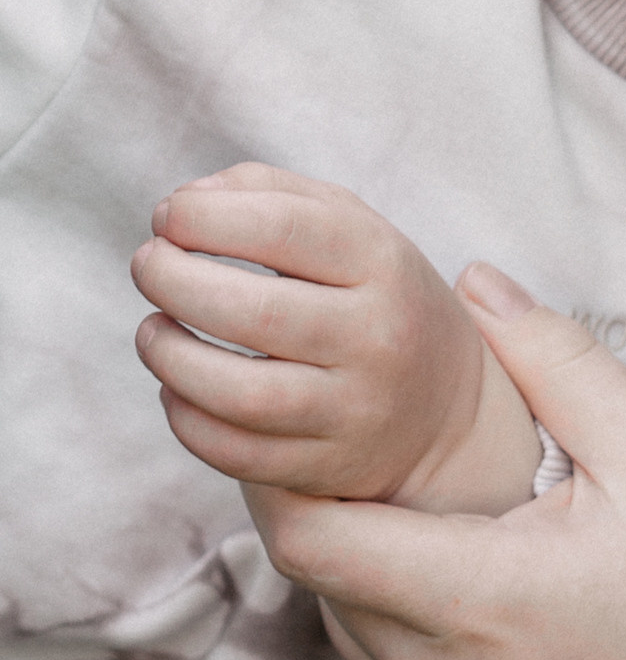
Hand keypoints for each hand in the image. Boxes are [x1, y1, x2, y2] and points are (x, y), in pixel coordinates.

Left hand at [132, 166, 544, 514]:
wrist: (446, 409)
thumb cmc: (375, 298)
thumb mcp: (353, 228)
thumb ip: (271, 194)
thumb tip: (183, 204)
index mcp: (384, 263)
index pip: (284, 227)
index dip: (205, 217)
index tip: (168, 218)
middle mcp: (378, 337)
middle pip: (254, 312)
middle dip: (173, 281)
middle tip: (147, 265)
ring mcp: (354, 409)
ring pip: (239, 394)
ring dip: (170, 356)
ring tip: (152, 331)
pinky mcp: (327, 465)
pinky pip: (236, 453)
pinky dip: (186, 419)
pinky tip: (178, 388)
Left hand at [248, 266, 625, 659]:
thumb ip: (565, 365)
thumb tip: (479, 284)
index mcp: (472, 600)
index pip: (305, 532)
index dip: (282, 465)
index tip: (314, 405)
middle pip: (310, 569)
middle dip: (320, 493)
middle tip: (357, 424)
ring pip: (336, 616)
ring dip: (355, 550)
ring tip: (405, 487)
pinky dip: (385, 603)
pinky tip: (448, 560)